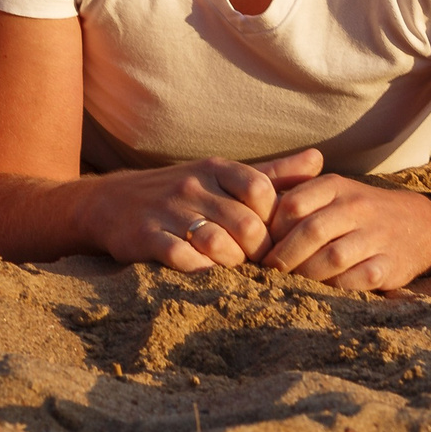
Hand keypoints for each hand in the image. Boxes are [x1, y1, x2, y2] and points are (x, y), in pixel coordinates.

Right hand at [82, 154, 298, 270]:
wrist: (110, 203)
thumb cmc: (179, 193)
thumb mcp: (223, 176)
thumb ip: (272, 173)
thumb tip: (319, 160)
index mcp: (215, 169)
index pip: (262, 189)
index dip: (274, 219)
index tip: (273, 237)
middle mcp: (193, 186)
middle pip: (246, 224)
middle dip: (259, 250)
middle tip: (258, 264)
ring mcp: (169, 211)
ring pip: (218, 243)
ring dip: (232, 263)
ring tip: (233, 268)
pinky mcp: (147, 237)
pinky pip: (183, 258)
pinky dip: (200, 270)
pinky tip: (203, 271)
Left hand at [255, 153, 430, 290]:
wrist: (421, 224)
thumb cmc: (363, 211)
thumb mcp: (335, 193)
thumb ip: (300, 200)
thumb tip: (255, 222)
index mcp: (336, 187)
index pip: (292, 204)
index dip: (271, 229)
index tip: (260, 246)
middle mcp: (356, 208)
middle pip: (309, 232)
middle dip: (283, 256)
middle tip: (269, 271)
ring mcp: (375, 236)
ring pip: (331, 259)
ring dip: (305, 275)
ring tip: (291, 283)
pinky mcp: (389, 265)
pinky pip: (355, 280)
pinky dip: (334, 288)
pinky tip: (322, 290)